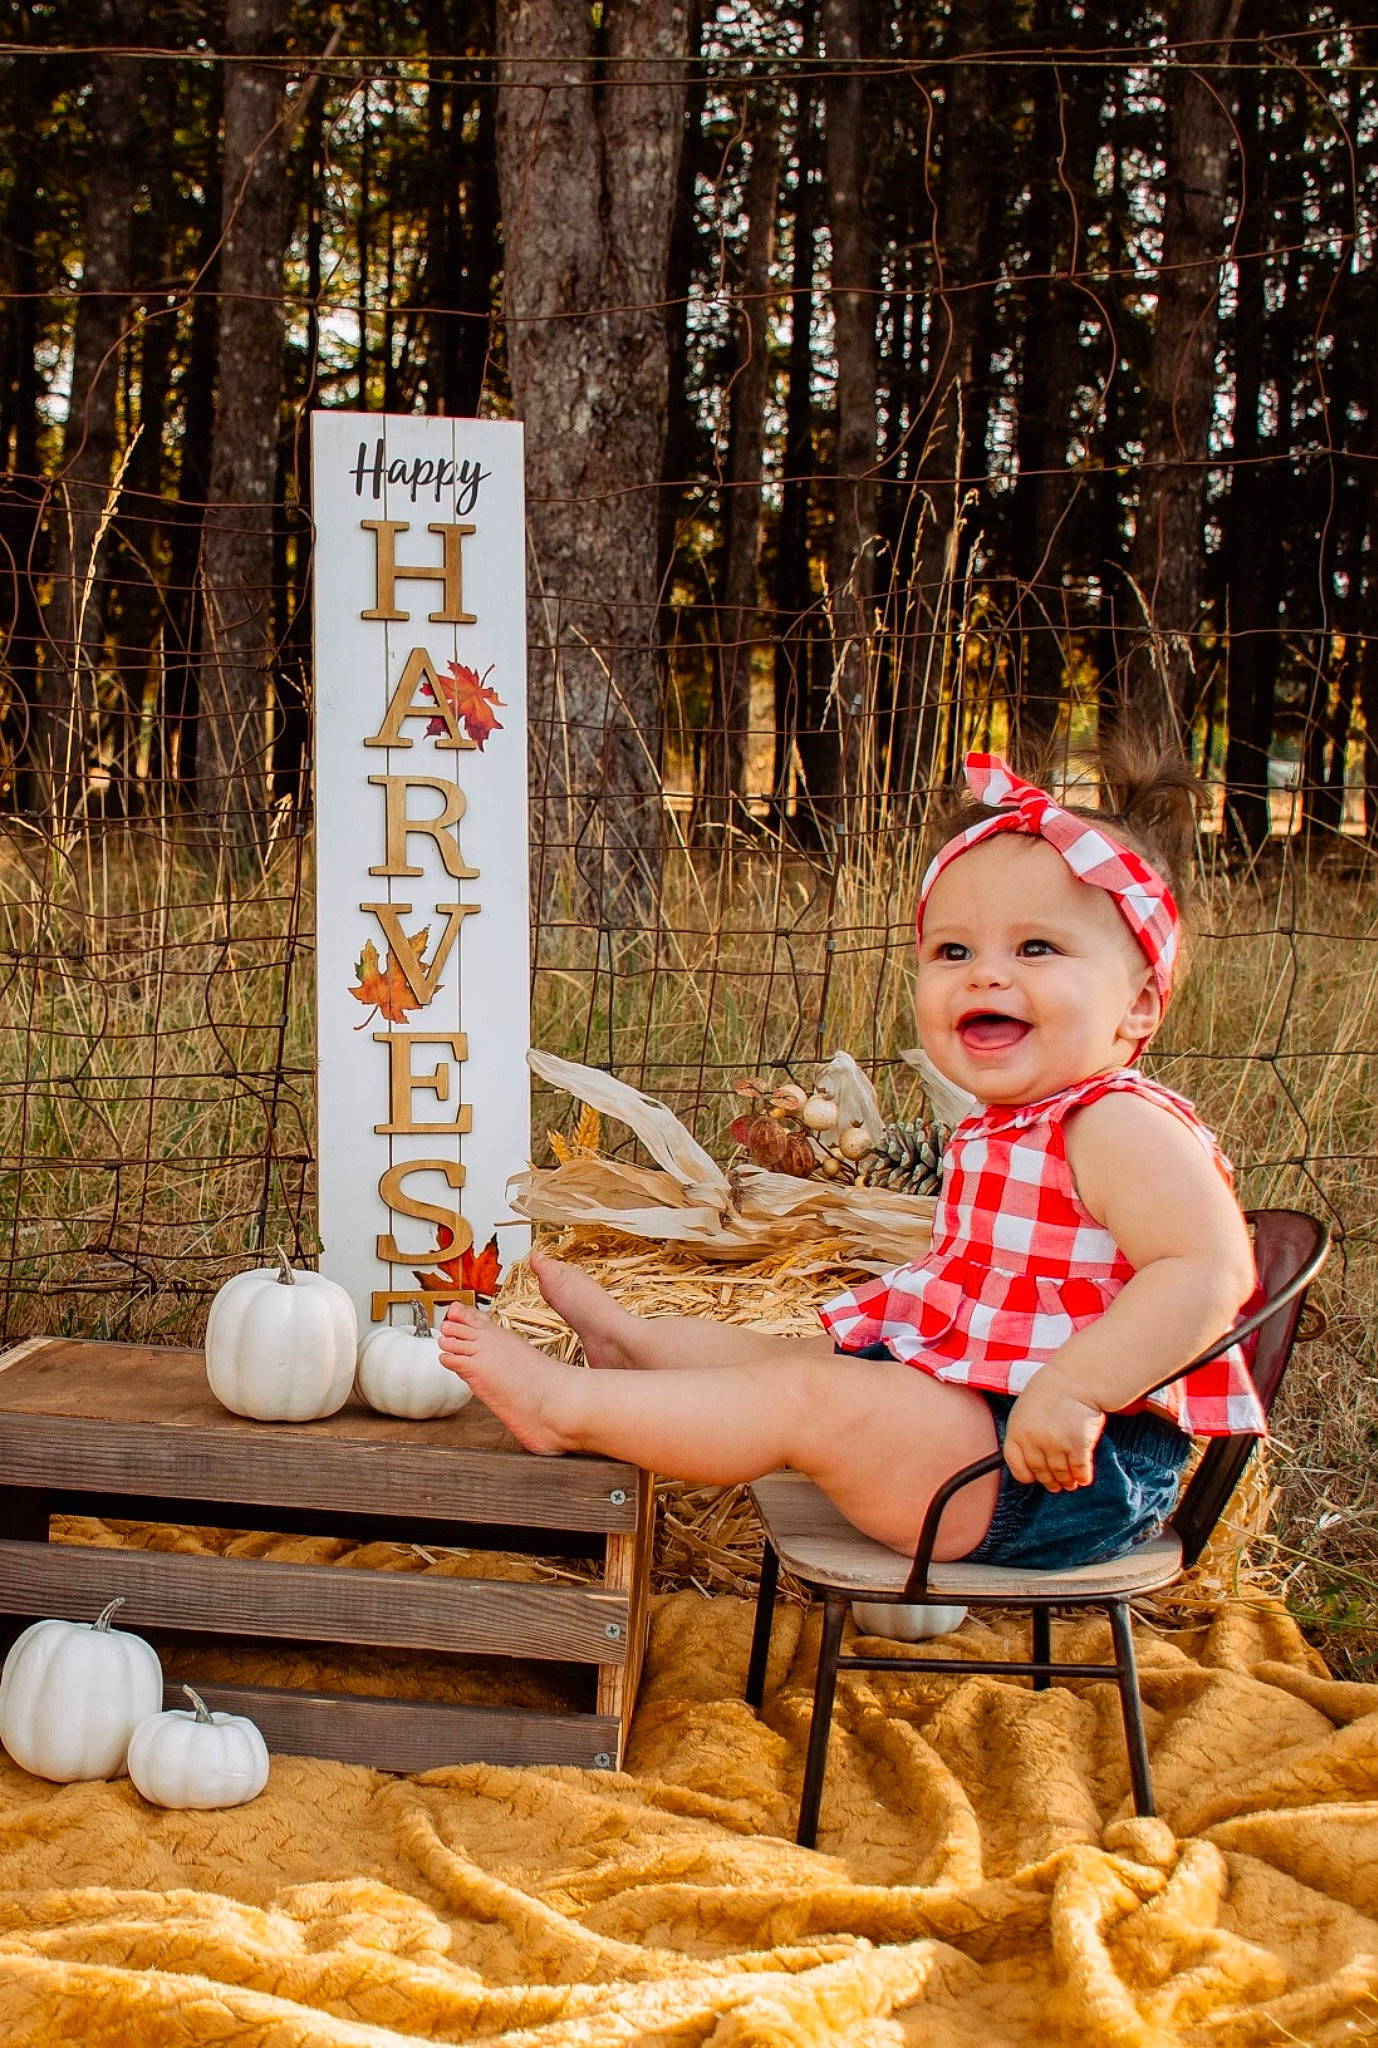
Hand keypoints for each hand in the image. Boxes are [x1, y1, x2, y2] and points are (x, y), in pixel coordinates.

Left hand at [1003, 1370, 1105, 1490]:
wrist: (1076, 1379)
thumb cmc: (1050, 1392)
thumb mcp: (1024, 1409)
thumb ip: (1024, 1434)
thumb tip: (1028, 1460)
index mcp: (1017, 1431)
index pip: (1016, 1465)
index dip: (1026, 1475)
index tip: (1034, 1478)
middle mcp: (1034, 1440)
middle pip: (1040, 1472)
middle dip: (1049, 1482)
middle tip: (1056, 1485)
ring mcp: (1056, 1444)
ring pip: (1060, 1474)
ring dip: (1066, 1482)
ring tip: (1070, 1483)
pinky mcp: (1078, 1446)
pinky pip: (1079, 1470)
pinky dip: (1082, 1477)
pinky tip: (1083, 1477)